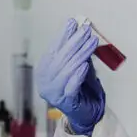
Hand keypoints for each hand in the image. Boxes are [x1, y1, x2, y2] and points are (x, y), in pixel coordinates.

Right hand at [37, 19, 105, 135]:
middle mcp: (45, 81)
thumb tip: (80, 29)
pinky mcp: (65, 102)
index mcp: (44, 70)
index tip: (73, 23)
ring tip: (91, 42)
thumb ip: (76, 51)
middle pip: (61, 57)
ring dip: (81, 53)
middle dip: (75, 41)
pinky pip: (71, 86)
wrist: (84, 113)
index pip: (53, 48)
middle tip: (86, 29)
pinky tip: (85, 64)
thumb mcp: (77, 66)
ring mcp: (53, 92)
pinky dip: (78, 74)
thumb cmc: (80, 88)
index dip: (64, 35)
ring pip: (67, 69)